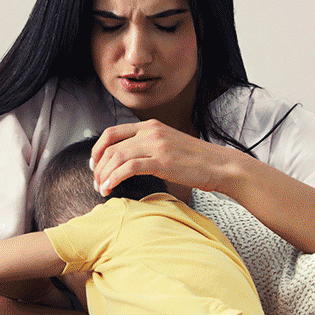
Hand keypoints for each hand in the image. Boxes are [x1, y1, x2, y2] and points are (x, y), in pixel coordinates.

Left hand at [89, 119, 243, 198]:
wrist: (220, 165)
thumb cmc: (196, 161)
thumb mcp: (168, 145)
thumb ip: (148, 146)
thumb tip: (127, 160)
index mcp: (150, 126)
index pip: (112, 132)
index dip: (98, 149)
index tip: (94, 165)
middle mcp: (151, 131)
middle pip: (110, 145)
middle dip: (98, 166)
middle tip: (96, 181)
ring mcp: (156, 145)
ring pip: (116, 156)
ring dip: (104, 175)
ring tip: (102, 189)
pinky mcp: (162, 161)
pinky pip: (129, 168)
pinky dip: (115, 179)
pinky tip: (111, 188)